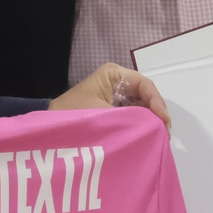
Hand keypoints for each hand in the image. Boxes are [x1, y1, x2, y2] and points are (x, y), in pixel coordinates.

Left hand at [50, 63, 170, 129]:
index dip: (157, 102)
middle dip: (155, 114)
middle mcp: (117, 82)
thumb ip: (131, 118)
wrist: (49, 129)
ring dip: (149, 122)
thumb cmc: (73, 115)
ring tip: (158, 138)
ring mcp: (116, 96)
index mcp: (113, 74)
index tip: (164, 121)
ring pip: (141, 107)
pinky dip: (140, 127)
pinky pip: (133, 116)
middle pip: (145, 96)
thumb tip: (157, 128)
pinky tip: (147, 138)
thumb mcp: (104, 115)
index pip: (144, 85)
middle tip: (164, 134)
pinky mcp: (113, 111)